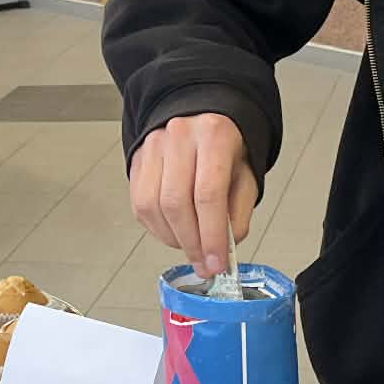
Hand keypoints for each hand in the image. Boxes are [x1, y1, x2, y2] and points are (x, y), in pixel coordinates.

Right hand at [129, 113, 257, 278]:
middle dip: (191, 243)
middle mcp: (180, 137)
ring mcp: (153, 146)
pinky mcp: (138, 160)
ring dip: (173, 239)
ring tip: (191, 247)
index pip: (208, 193)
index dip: (211, 235)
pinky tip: (174, 232)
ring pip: (153, 206)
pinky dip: (157, 228)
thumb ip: (237, 214)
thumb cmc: (226, 149)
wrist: (202, 118)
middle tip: (204, 264)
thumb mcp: (246, 177)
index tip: (217, 262)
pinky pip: (140, 205)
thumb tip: (223, 250)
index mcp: (214, 136)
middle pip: (176, 202)